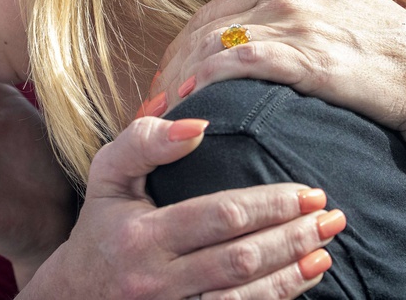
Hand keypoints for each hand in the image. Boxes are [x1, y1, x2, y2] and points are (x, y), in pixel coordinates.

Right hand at [23, 116, 338, 298]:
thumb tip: (197, 122)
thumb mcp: (108, 174)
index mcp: (141, 236)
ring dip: (292, 274)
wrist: (74, 294)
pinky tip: (304, 279)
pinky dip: (275, 299)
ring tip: (325, 249)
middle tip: (331, 217)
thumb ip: (144, 140)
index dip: (270, 205)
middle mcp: (156, 281)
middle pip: (240, 259)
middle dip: (292, 237)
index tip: (308, 191)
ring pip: (244, 298)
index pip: (219, 217)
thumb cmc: (101, 225)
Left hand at [149, 0, 405, 185]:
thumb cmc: (379, 32)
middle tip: (154, 104)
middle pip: (205, 30)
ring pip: (216, 47)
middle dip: (172, 69)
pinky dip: (212, 80)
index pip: (211, 12)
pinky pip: (243, 65)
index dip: (180, 47)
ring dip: (181, 80)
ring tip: (165, 113)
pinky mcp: (310, 59)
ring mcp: (298, 25)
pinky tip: (194, 99)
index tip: (165, 80)